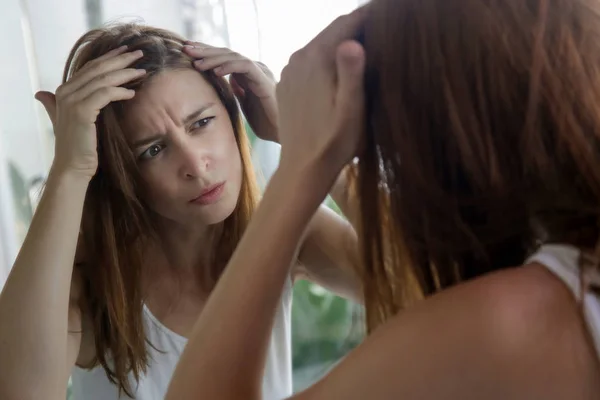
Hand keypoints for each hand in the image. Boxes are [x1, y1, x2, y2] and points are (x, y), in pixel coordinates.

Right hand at [35, 46, 145, 178]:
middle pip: (97, 69)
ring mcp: (72, 101)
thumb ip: (56, 105)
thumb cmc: (78, 146)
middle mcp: (65, 92)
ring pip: (103, 80)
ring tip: (142, 72)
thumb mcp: (68, 120)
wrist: (73, 167)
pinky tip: (132, 92)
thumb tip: (41, 94)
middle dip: (120, 59)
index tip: (126, 51)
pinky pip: (105, 94)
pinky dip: (120, 91)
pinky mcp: (82, 111)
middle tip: (138, 53)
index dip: (108, 58)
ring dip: (124, 73)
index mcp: (63, 91)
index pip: (89, 68)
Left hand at [183, 42, 278, 141]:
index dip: (206, 54)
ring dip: (213, 57)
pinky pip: (244, 66)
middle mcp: (255, 69)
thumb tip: (226, 80)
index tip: (188, 53)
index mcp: (249, 75)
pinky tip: (215, 72)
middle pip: (226, 54)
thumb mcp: (245, 106)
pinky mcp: (263, 79)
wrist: (283, 133)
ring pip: (233, 56)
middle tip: (186, 49)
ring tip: (196, 61)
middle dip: (205, 50)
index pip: (225, 59)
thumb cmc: (267, 124)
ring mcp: (260, 72)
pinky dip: (228, 66)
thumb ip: (237, 92)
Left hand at [276, 7, 366, 181]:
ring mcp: (289, 71)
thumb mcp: (352, 109)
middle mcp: (298, 58)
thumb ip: (352, 73)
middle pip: (332, 31)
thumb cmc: (334, 142)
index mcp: (316, 57)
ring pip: (320, 46)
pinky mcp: (287, 84)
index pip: (346, 22)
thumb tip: (353, 42)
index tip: (389, 16)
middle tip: (381, 30)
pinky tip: (340, 71)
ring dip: (341, 44)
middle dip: (356, 28)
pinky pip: (309, 62)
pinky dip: (326, 60)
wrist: (303, 169)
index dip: (369, 16)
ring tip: (366, 48)